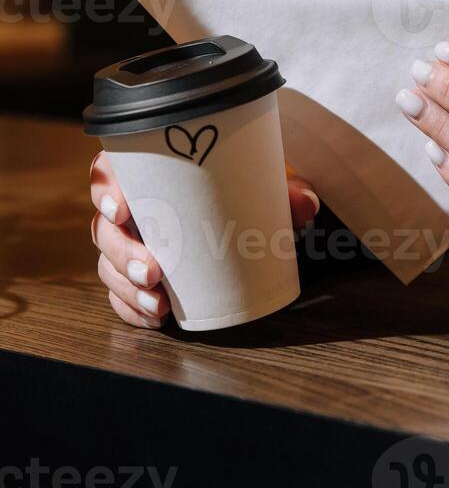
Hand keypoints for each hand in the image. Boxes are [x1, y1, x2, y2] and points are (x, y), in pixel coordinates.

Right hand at [90, 152, 319, 328]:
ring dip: (126, 288)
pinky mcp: (137, 274)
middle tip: (153, 270)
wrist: (247, 207)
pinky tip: (155, 318)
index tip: (121, 208)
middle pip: (105, 228)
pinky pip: (120, 295)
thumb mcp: (264, 180)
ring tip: (159, 305)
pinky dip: (132, 309)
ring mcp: (131, 242)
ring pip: (109, 265)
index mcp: (150, 169)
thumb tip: (306, 204)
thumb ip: (286, 189)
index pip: (109, 169)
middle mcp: (132, 206)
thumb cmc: (241, 185)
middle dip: (122, 253)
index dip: (104, 188)